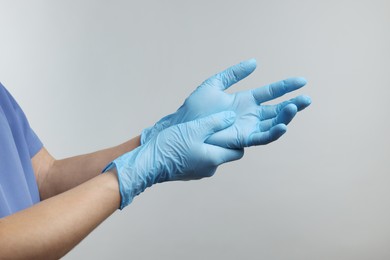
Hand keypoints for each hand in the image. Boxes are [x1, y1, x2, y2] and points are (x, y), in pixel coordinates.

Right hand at [104, 111, 242, 208]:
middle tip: (217, 125)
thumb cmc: (169, 146)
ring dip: (209, 144)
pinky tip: (188, 140)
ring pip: (211, 155)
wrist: (146, 164)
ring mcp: (198, 172)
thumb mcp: (194, 128)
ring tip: (200, 130)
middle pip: (225, 153)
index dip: (239, 139)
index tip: (233, 127)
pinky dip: (198, 150)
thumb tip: (232, 117)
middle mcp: (209, 169)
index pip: (238, 151)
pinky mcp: (188, 172)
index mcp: (213, 159)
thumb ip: (215, 122)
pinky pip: (199, 159)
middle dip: (223, 140)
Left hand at [141, 59, 310, 147]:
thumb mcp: (214, 85)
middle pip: (277, 110)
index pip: (271, 92)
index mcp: (246, 101)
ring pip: (273, 123)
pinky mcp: (242, 139)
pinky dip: (273, 132)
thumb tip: (254, 62)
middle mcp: (250, 115)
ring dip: (286, 117)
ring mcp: (247, 128)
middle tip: (307, 99)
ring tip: (294, 107)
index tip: (302, 81)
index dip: (286, 87)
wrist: (183, 126)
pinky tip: (282, 126)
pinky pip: (261, 137)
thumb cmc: (195, 109)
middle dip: (293, 105)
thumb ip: (233, 74)